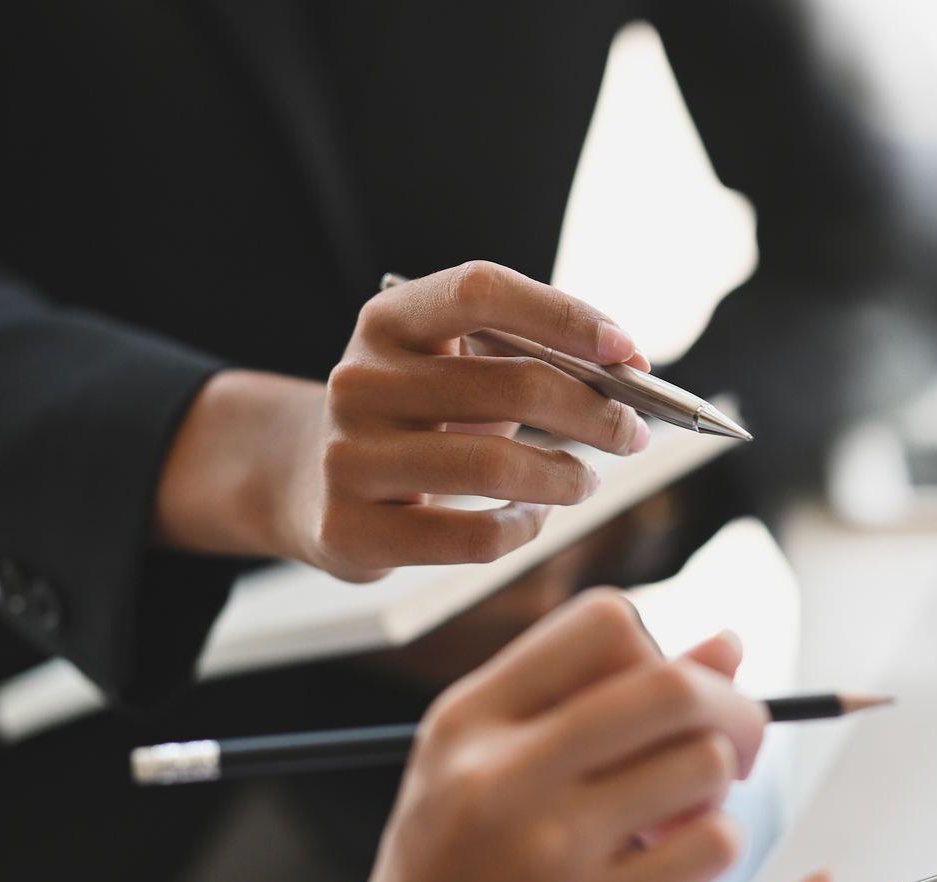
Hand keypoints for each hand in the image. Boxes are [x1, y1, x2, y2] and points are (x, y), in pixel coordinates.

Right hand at [137, 590, 772, 881]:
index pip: (605, 621)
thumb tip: (731, 643)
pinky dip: (715, 853)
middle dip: (732, 710)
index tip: (662, 709)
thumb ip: (604, 704)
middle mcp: (498, 770)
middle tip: (731, 754)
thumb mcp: (492, 777)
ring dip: (719, 793)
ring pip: (704, 761)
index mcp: (468, 720)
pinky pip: (710, 846)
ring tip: (677, 827)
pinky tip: (666, 876)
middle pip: (673, 685)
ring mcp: (541, 846)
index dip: (660, 655)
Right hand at [154, 261, 654, 579]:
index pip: (481, 290)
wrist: (304, 481)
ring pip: (496, 467)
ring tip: (586, 479)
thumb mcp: (449, 366)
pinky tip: (534, 518)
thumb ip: (525, 356)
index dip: (563, 314)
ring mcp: (348, 457)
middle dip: (595, 413)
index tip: (627, 350)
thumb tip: (628, 368)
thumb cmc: (413, 418)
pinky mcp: (350, 529)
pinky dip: (524, 528)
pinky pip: (473, 536)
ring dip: (567, 476)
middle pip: (511, 386)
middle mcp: (360, 381)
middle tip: (632, 433)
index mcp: (388, 321)